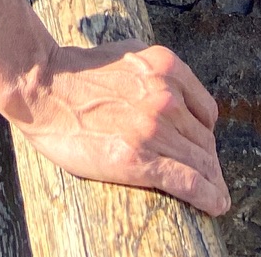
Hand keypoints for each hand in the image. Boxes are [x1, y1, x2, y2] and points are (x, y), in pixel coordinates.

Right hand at [7, 40, 229, 217]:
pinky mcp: (140, 160)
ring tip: (216, 195)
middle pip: (205, 140)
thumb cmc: (80, 70)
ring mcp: (154, 129)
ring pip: (202, 163)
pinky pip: (189, 183)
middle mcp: (166, 96)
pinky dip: (208, 197)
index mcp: (166, 68)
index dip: (204, 133)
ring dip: (213, 182)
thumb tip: (176, 90)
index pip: (206, 111)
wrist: (43, 87)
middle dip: (208, 161)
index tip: (200, 147)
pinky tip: (216, 205)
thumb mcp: (128, 54)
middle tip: (207, 177)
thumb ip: (157, 70)